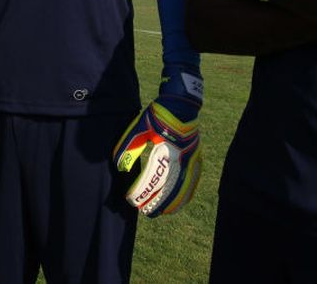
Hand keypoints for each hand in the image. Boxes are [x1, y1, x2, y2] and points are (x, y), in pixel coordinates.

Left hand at [113, 66, 202, 216]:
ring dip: (174, 202)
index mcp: (167, 152)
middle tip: (146, 212)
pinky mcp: (196, 158)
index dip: (142, 192)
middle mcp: (182, 159)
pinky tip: (182, 201)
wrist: (180, 104)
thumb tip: (120, 168)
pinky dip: (187, 193)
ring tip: (163, 212)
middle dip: (158, 203)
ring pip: (185, 188)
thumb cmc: (158, 115)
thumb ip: (129, 147)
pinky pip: (194, 181)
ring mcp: (192, 159)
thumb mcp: (139, 128)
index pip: (154, 179)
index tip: (131, 199)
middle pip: (171, 188)